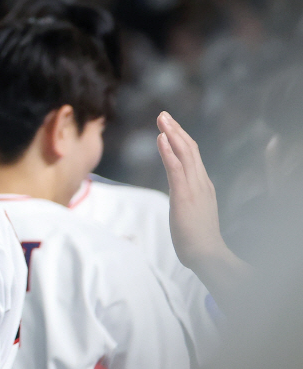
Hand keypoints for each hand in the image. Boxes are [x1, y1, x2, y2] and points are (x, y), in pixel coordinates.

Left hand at [156, 111, 224, 269]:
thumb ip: (187, 201)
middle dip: (176, 129)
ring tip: (162, 119)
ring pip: (184, 153)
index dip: (180, 139)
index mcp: (202, 185)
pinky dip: (168, 151)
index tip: (169, 127)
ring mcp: (194, 187)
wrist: (207, 254)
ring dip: (172, 133)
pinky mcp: (185, 195)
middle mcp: (201, 181)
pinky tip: (161, 138)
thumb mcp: (192, 213)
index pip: (192, 156)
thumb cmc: (198, 240)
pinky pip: (176, 168)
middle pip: (189, 148)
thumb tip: (179, 199)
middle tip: (163, 114)